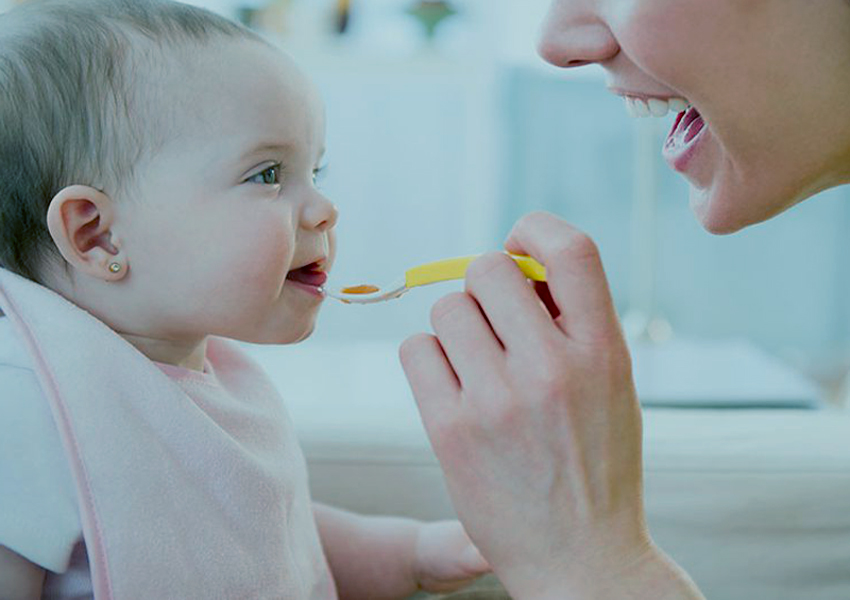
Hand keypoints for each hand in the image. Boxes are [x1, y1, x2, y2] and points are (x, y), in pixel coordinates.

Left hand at [400, 212, 650, 597]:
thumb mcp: (613, 386)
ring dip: (456, 327)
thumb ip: (573, 322)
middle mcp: (553, 368)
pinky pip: (416, 350)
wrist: (580, 560)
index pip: (570, 248)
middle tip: (494, 321)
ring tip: (477, 365)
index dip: (533, 230)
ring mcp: (498, 400)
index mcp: (605, 351)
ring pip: (445, 308)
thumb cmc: (596, 464)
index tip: (518, 248)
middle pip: (486, 269)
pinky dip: (429, 359)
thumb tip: (515, 261)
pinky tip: (451, 386)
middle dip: (484, 286)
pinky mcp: (451, 430)